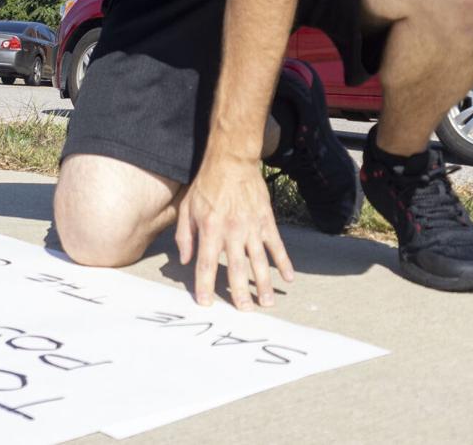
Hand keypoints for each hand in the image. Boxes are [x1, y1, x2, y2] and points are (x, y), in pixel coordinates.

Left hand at [175, 156, 293, 309]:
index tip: (206, 304)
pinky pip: (276, 245)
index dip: (205, 286)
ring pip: (259, 262)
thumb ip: (184, 236)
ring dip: (264, 285)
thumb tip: (185, 261)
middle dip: (240, 293)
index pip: (205, 265)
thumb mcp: (187, 208)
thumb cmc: (206, 184)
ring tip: (267, 303)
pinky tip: (288, 278)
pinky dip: (284, 262)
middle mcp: (232, 231)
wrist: (232, 160)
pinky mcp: (266, 220)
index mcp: (210, 229)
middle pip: (236, 270)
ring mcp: (252, 227)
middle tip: (245, 311)